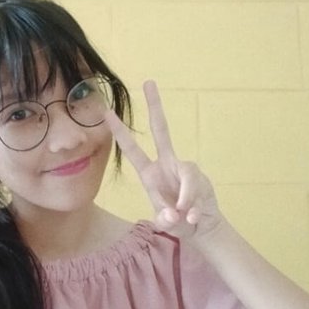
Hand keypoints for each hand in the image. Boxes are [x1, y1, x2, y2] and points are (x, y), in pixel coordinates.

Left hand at [106, 81, 220, 238]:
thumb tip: (172, 214)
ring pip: (186, 176)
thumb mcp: (164, 223)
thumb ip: (164, 218)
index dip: (120, 131)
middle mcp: (167, 164)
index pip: (132, 149)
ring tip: (184, 218)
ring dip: (185, 200)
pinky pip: (196, 191)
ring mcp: (185, 168)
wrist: (202, 226)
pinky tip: (192, 219)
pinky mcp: (201, 177)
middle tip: (149, 82)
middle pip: (162, 130)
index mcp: (149, 173)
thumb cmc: (176, 221)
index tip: (106, 112)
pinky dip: (193, 208)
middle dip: (155, 107)